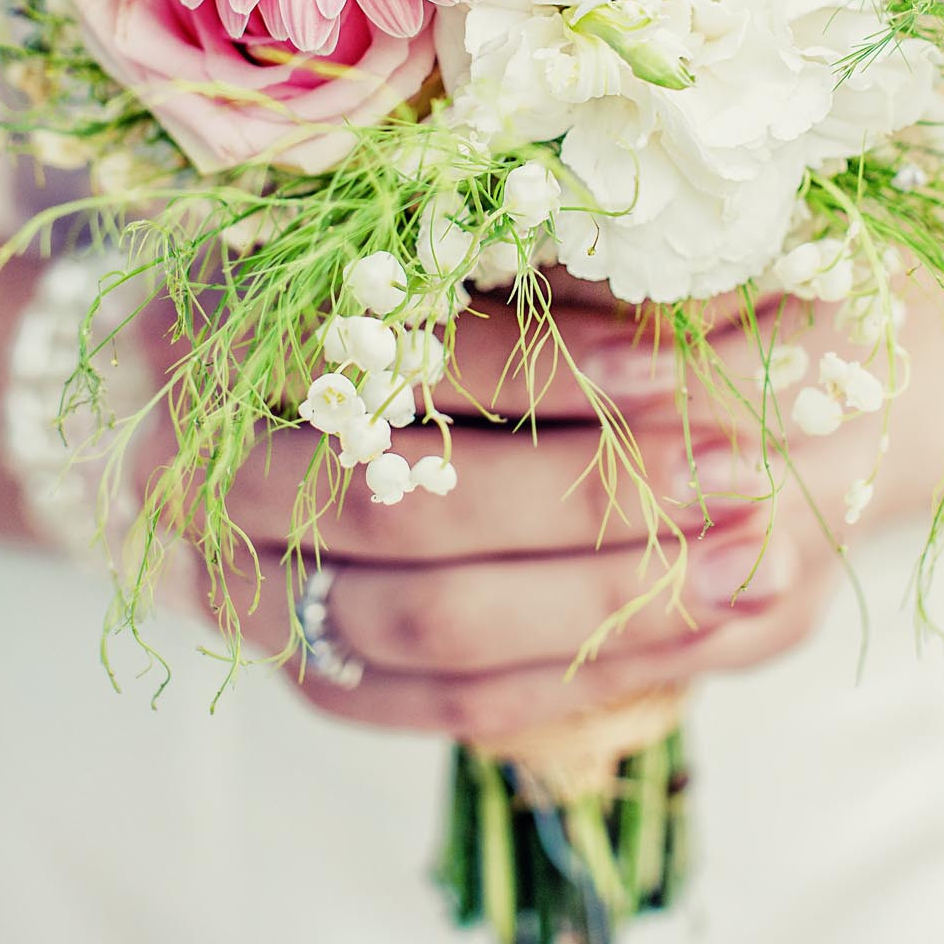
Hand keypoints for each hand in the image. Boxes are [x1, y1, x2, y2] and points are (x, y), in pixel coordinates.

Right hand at [176, 291, 868, 740]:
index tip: (679, 367)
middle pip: (409, 510)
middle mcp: (197, 472)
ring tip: (746, 558)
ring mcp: (238, 590)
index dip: (540, 369)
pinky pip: (442, 703)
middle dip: (591, 497)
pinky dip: (574, 673)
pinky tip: (694, 630)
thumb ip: (530, 259)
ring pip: (429, 623)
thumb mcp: (444, 240)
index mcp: (220, 331)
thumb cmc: (399, 281)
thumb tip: (693, 277)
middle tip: (740, 474)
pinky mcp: (304, 672)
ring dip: (605, 599)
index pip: (396, 361)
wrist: (297, 390)